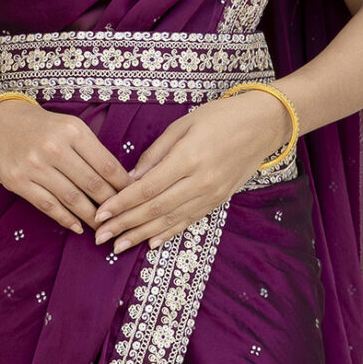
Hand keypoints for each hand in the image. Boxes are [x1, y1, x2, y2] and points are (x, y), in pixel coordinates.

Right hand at [0, 96, 129, 230]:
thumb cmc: (40, 126)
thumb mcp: (69, 126)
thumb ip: (92, 150)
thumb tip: (120, 182)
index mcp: (73, 130)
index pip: (107, 165)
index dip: (124, 186)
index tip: (134, 199)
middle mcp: (54, 147)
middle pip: (93, 184)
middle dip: (111, 205)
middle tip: (123, 219)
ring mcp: (34, 165)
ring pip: (72, 199)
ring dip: (91, 217)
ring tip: (104, 228)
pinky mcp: (17, 181)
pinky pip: (48, 206)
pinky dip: (66, 219)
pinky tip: (77, 227)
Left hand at [91, 90, 286, 252]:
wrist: (263, 125)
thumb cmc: (220, 117)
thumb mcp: (183, 124)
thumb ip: (156, 153)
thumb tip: (131, 179)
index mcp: (188, 159)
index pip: (146, 189)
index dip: (120, 204)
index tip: (100, 214)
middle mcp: (200, 182)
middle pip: (154, 209)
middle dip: (124, 225)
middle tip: (100, 237)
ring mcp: (211, 195)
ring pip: (170, 221)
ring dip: (141, 236)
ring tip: (118, 246)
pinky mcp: (218, 201)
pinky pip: (189, 222)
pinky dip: (168, 234)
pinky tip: (150, 244)